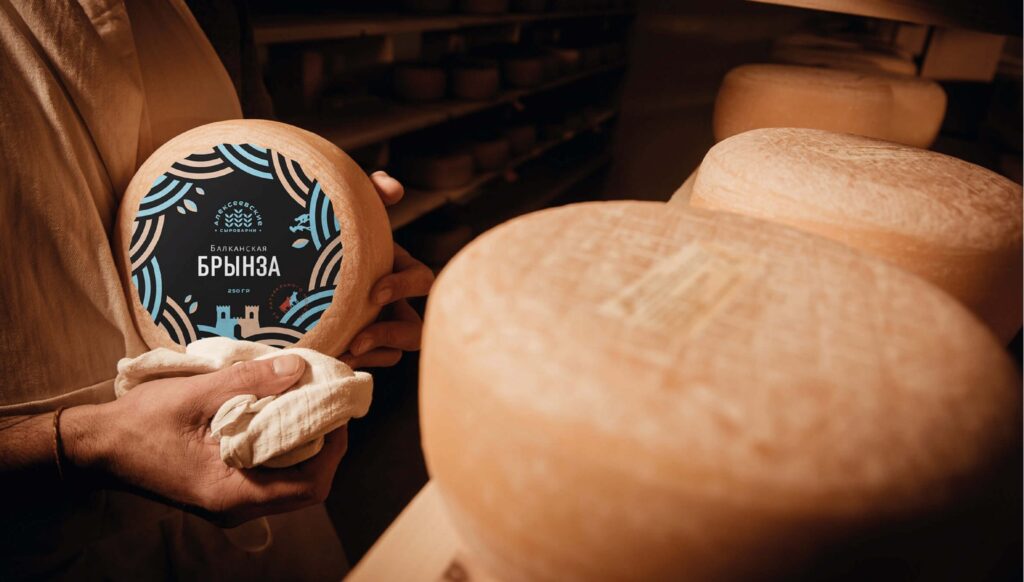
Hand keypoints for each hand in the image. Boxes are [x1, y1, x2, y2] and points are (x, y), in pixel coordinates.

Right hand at [77, 355, 346, 526]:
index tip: (338, 412)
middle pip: (304, 486)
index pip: (309, 487)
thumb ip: (249, 382)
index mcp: (231, 493)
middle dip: (325, 444)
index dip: (334, 450)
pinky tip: (280, 412)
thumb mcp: (195, 395)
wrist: (96, 446)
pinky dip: (282, 445)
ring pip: (289, 480)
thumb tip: (298, 368)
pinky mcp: (223, 487)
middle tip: (328, 402)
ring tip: (307, 402)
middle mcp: (235, 506)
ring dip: (304, 443)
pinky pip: (268, 474)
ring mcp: (230, 500)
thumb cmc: (140, 424)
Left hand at [340, 172, 434, 368]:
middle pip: (418, 329)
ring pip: (396, 353)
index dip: (405, 287)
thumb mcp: (352, 207)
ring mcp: (378, 327)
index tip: (374, 292)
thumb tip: (395, 188)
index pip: (422, 281)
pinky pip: (369, 364)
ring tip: (341, 354)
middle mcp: (395, 303)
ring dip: (374, 355)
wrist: (289, 256)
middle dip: (393, 335)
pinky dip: (354, 363)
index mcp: (398, 269)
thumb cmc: (330, 230)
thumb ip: (373, 190)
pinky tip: (328, 357)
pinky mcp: (358, 347)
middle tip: (358, 339)